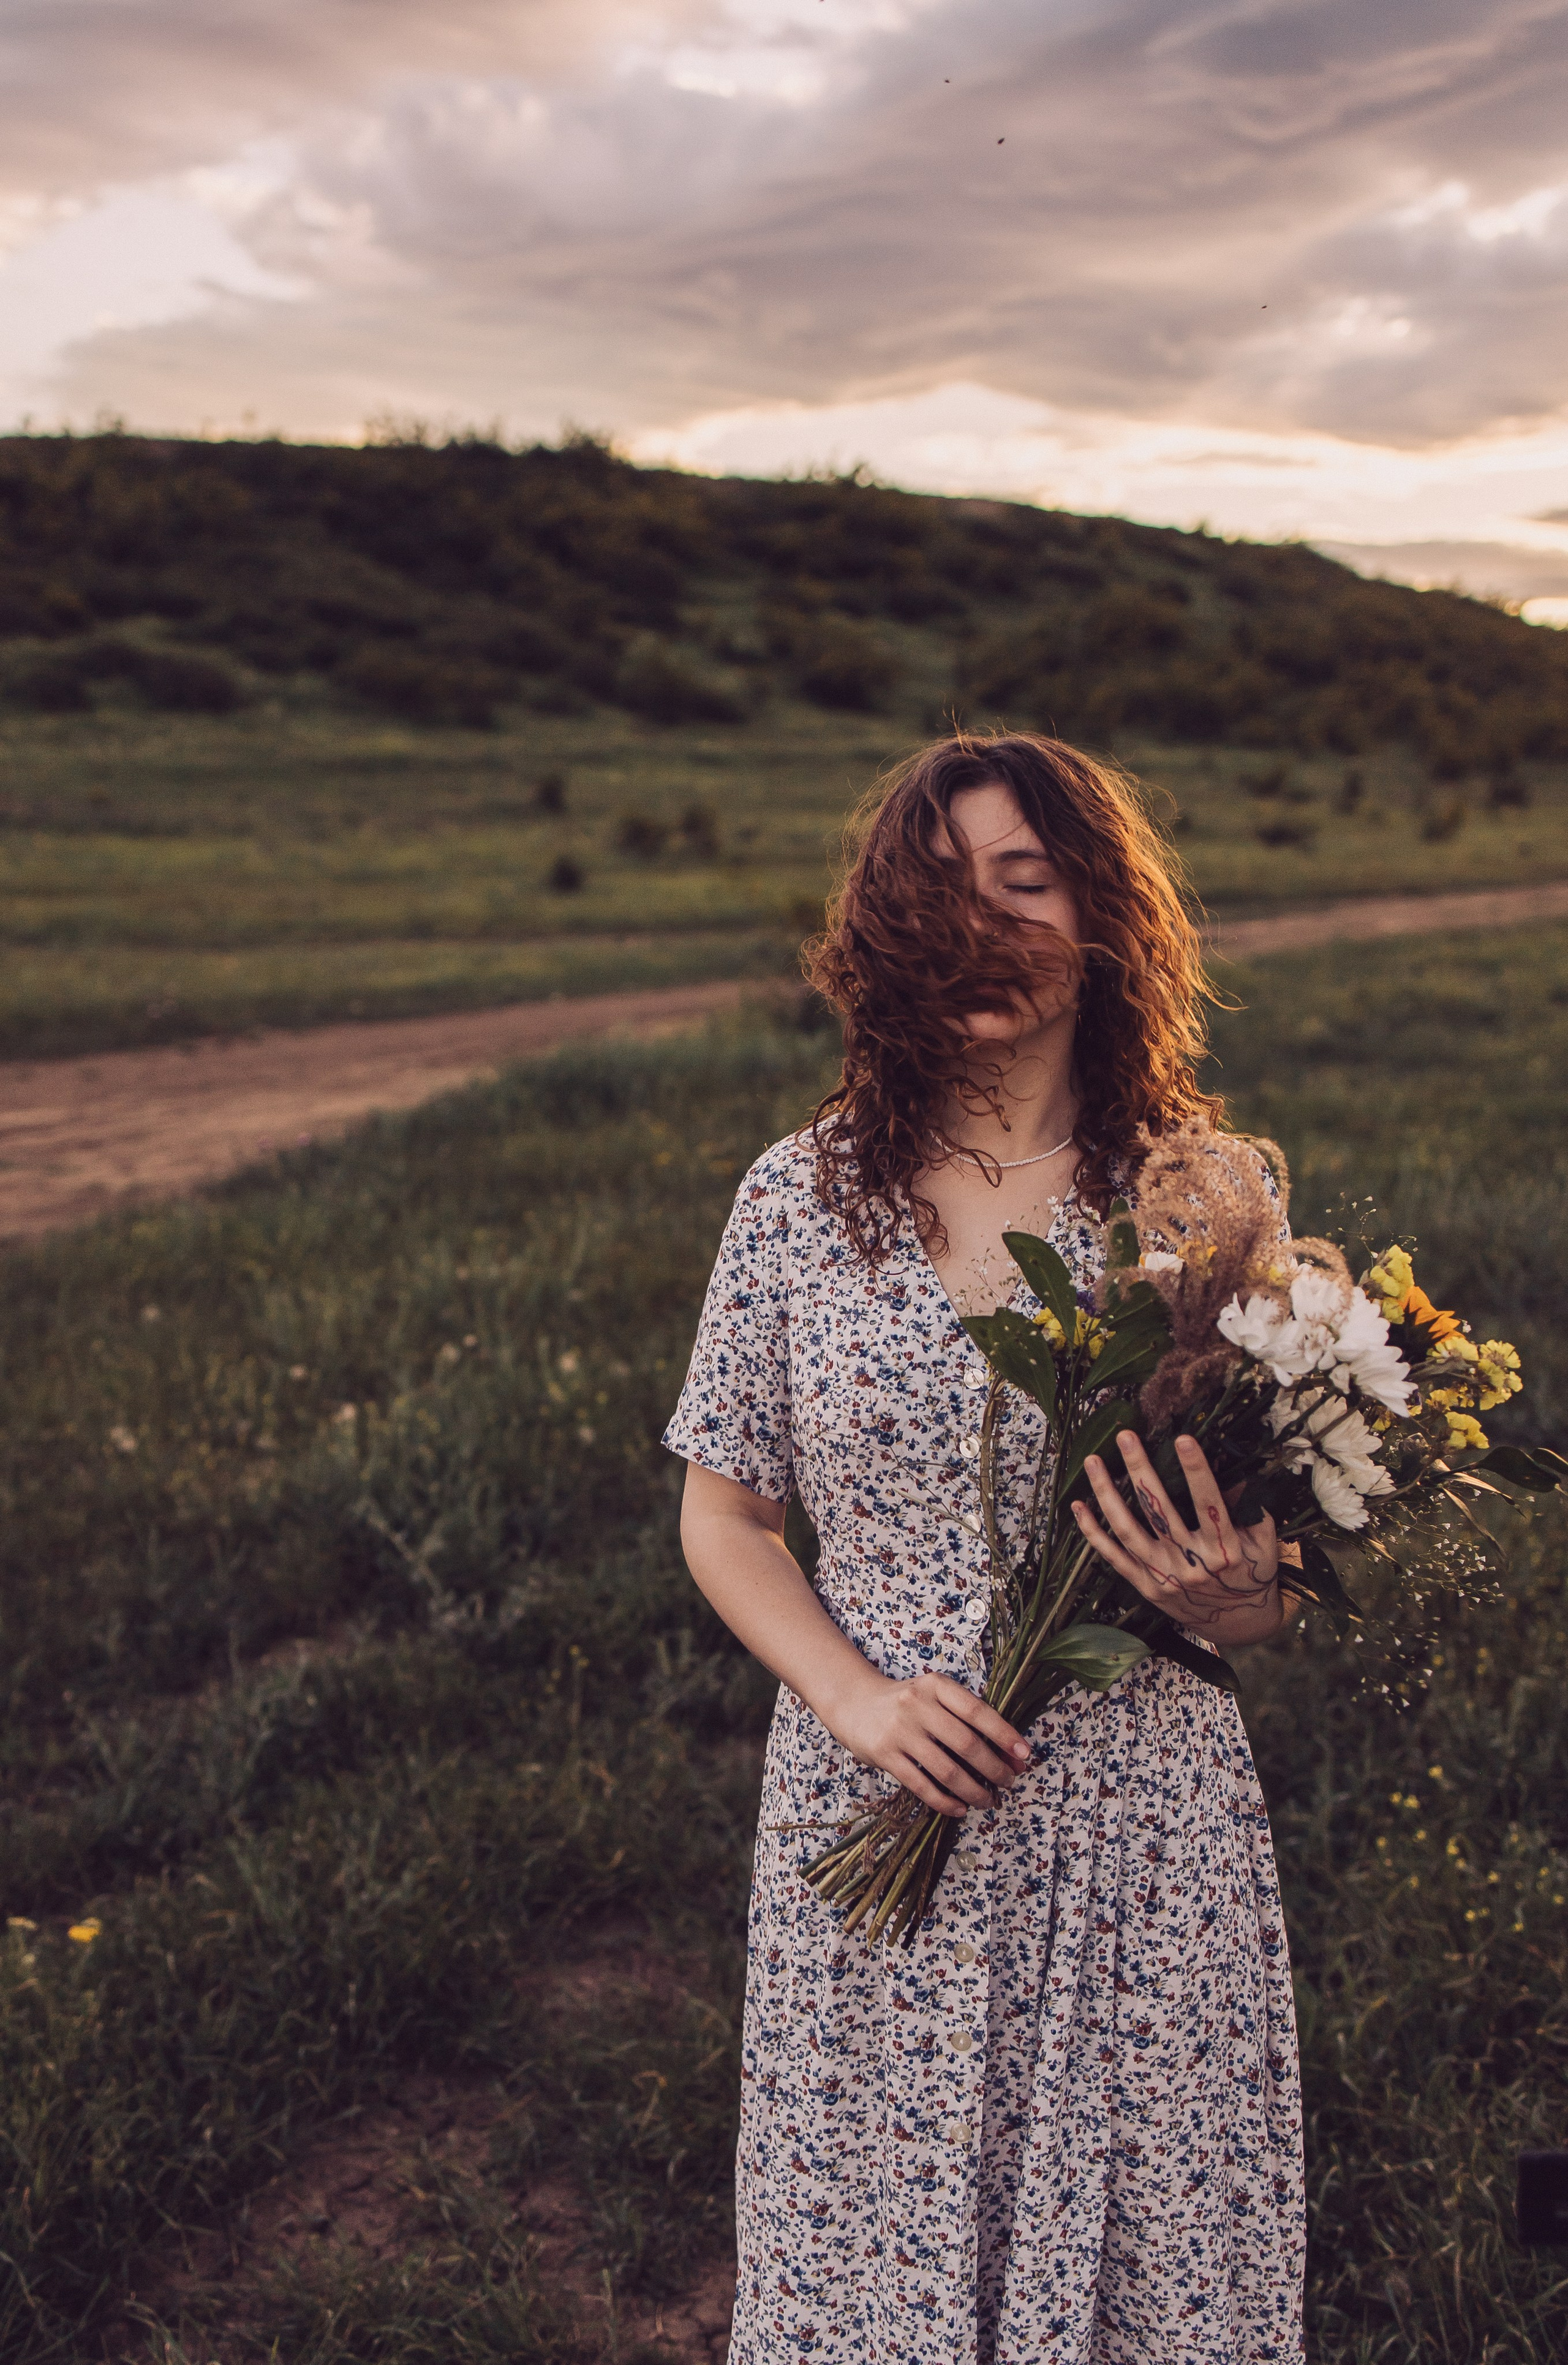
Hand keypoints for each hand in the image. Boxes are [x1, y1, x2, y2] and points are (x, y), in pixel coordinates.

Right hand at [826, 1668, 1031, 1817]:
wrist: (855, 1704)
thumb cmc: (907, 1704)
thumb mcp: (935, 1698)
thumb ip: (967, 1720)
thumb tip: (1012, 1754)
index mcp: (936, 1685)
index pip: (977, 1711)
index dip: (1004, 1734)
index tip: (1025, 1755)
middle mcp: (917, 1704)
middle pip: (965, 1743)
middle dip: (994, 1768)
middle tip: (1009, 1782)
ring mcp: (899, 1730)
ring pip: (946, 1769)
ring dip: (974, 1790)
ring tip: (988, 1801)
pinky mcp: (884, 1754)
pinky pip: (921, 1785)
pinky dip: (945, 1801)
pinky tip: (960, 1808)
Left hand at [1071, 1430, 1284, 1640]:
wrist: (1239, 1625)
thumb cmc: (1252, 1575)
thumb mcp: (1264, 1542)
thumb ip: (1252, 1507)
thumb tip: (1234, 1470)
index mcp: (1224, 1549)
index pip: (1209, 1503)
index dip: (1197, 1471)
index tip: (1184, 1439)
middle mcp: (1191, 1563)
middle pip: (1160, 1510)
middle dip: (1141, 1470)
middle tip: (1125, 1436)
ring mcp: (1165, 1576)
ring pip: (1129, 1530)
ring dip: (1108, 1494)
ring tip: (1093, 1461)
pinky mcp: (1146, 1586)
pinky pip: (1114, 1558)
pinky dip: (1093, 1533)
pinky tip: (1078, 1506)